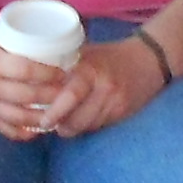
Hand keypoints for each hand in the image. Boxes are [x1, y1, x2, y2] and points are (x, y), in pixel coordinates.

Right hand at [0, 27, 72, 138]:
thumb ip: (18, 30)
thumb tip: (52, 25)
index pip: (26, 71)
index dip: (49, 73)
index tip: (65, 70)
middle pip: (28, 97)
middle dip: (54, 96)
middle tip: (72, 90)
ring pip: (21, 118)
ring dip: (45, 117)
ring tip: (62, 110)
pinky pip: (7, 130)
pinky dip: (26, 132)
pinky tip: (41, 127)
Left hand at [43, 37, 165, 136]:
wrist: (149, 59)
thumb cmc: (109, 56)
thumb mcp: (86, 53)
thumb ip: (63, 66)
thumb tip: (33, 79)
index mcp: (91, 69)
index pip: (71, 95)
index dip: (55, 112)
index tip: (43, 120)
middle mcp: (105, 87)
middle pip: (78, 118)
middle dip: (61, 126)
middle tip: (48, 124)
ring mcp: (116, 102)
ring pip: (88, 126)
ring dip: (73, 128)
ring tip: (63, 123)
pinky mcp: (124, 112)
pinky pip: (100, 126)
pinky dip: (88, 126)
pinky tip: (82, 120)